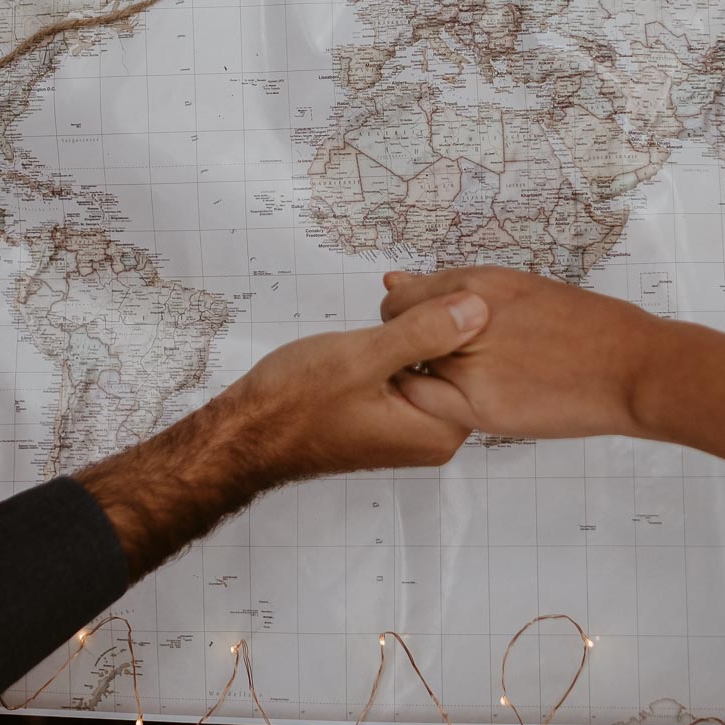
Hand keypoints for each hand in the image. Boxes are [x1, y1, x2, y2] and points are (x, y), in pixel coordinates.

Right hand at [214, 290, 489, 480]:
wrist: (246, 434)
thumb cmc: (295, 403)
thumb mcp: (363, 357)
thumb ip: (424, 332)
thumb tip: (478, 309)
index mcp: (437, 430)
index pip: (477, 363)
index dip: (459, 318)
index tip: (433, 289)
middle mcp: (432, 436)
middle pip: (458, 362)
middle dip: (439, 320)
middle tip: (406, 288)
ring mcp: (411, 428)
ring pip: (434, 362)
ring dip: (418, 328)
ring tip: (394, 297)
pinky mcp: (390, 417)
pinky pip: (412, 371)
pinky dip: (402, 343)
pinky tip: (382, 320)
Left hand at [381, 266, 668, 439]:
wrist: (632, 367)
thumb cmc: (586, 327)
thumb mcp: (521, 289)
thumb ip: (457, 291)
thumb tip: (394, 280)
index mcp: (479, 283)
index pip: (403, 298)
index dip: (408, 318)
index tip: (423, 331)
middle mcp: (466, 319)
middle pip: (400, 334)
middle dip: (410, 346)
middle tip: (444, 359)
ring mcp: (471, 365)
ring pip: (412, 371)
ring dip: (424, 374)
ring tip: (466, 378)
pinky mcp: (481, 408)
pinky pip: (428, 404)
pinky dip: (434, 402)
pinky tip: (466, 399)